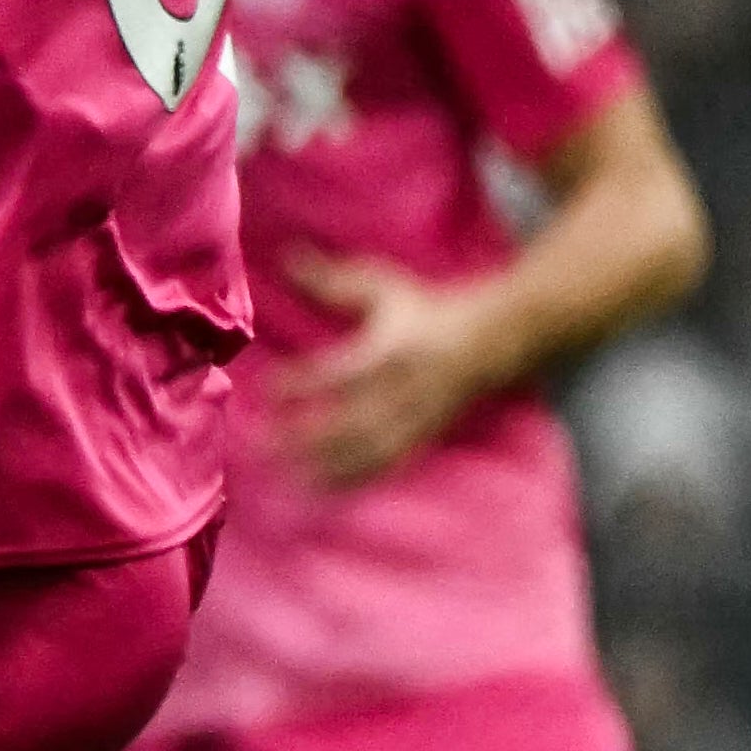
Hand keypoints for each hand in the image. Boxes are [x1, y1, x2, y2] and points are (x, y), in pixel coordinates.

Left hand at [276, 252, 507, 485]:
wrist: (495, 341)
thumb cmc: (428, 309)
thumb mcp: (384, 288)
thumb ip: (332, 280)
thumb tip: (284, 257)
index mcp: (391, 351)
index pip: (339, 373)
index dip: (302, 383)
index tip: (265, 389)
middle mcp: (403, 392)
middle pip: (348, 422)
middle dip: (302, 437)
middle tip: (255, 445)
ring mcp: (414, 421)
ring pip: (364, 453)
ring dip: (321, 468)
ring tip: (278, 479)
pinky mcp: (421, 440)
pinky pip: (384, 468)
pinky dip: (351, 483)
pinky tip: (316, 493)